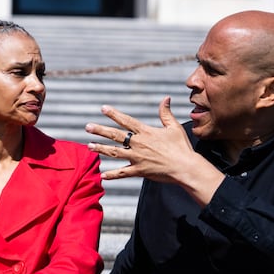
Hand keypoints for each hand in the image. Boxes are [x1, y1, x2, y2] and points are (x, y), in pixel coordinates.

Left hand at [86, 97, 223, 205]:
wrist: (185, 167)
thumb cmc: (181, 147)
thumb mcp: (174, 127)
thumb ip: (166, 113)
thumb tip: (165, 98)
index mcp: (146, 132)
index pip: (126, 121)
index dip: (114, 114)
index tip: (103, 108)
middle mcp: (139, 144)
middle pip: (115, 135)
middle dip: (100, 130)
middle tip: (88, 127)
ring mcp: (137, 158)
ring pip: (115, 152)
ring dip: (101, 149)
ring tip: (89, 146)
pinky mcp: (139, 171)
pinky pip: (122, 173)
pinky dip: (112, 175)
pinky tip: (102, 175)